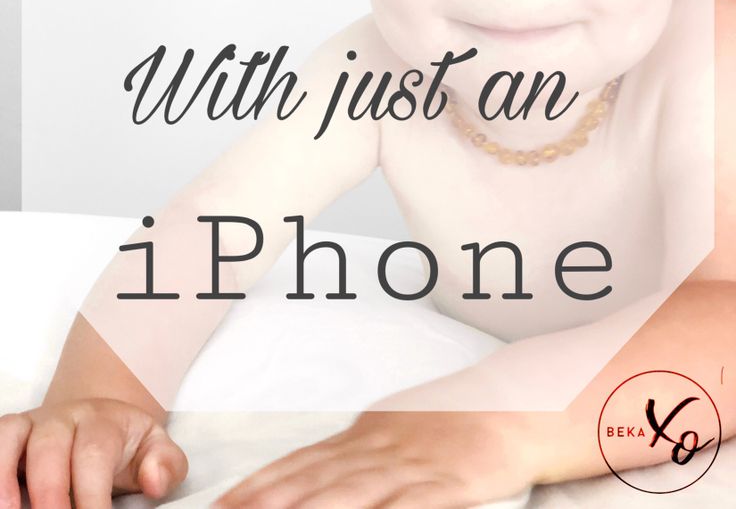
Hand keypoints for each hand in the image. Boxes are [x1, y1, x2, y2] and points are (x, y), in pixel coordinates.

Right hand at [0, 398, 187, 508]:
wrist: (100, 420)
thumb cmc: (126, 446)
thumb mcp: (154, 451)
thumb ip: (165, 465)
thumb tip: (154, 481)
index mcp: (103, 421)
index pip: (95, 455)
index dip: (92, 496)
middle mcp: (64, 417)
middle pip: (51, 448)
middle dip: (50, 493)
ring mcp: (33, 424)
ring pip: (13, 436)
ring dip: (6, 478)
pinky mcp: (11, 435)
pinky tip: (1, 501)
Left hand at [213, 409, 536, 507]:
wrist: (511, 405)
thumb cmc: (448, 422)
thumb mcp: (392, 429)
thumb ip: (352, 454)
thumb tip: (307, 475)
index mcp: (365, 436)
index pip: (301, 462)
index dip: (260, 484)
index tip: (223, 503)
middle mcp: (381, 448)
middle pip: (316, 478)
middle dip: (269, 501)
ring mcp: (413, 466)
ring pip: (353, 492)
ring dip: (311, 508)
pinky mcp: (449, 485)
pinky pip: (413, 506)